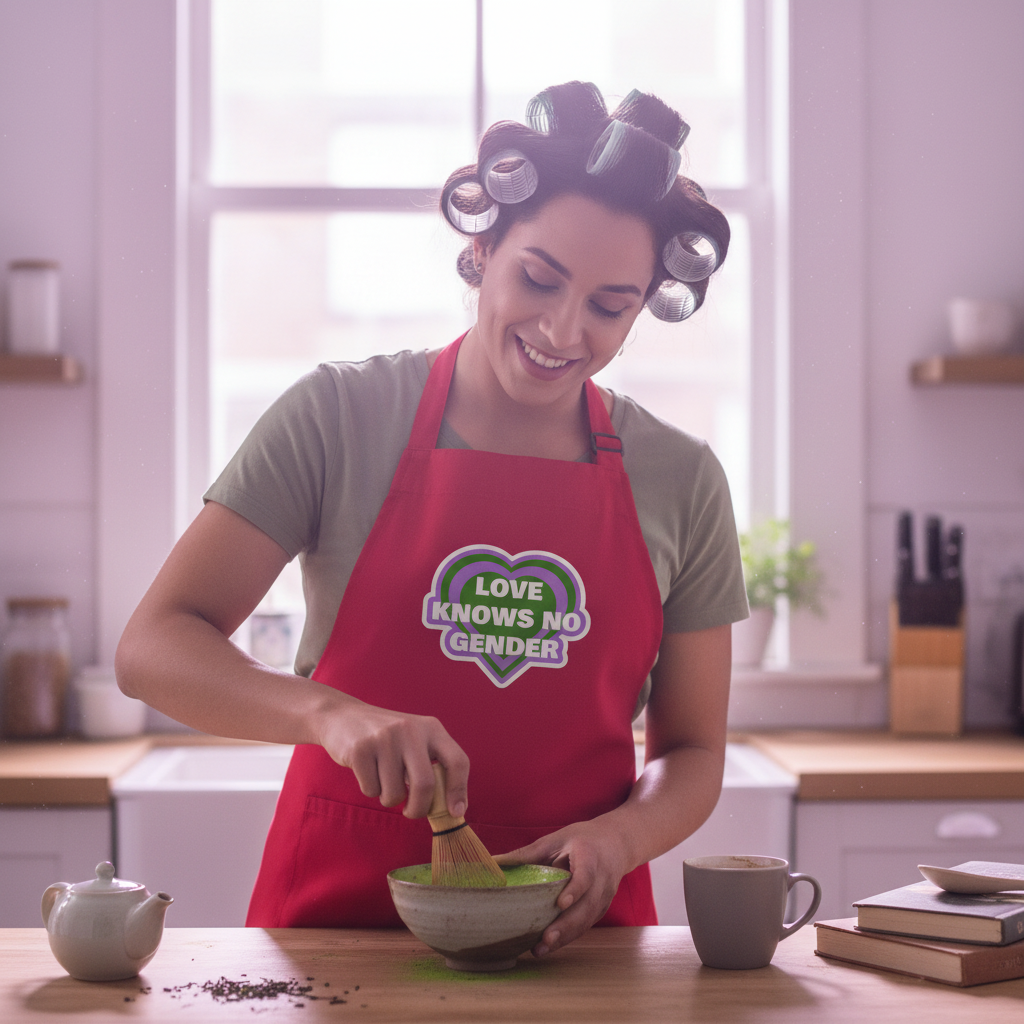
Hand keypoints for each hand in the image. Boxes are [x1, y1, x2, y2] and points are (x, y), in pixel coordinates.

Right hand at [315, 694, 469, 819]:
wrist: (343, 716)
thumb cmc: (387, 739)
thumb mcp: (415, 741)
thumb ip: (432, 767)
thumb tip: (452, 809)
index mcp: (432, 728)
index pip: (457, 761)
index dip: (459, 790)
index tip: (455, 812)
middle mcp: (411, 730)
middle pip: (426, 784)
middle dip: (419, 809)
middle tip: (412, 812)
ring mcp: (385, 738)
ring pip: (395, 793)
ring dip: (389, 798)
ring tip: (383, 780)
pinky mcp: (360, 749)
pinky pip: (372, 790)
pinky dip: (371, 790)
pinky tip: (367, 770)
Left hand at [493, 817, 630, 956]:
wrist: (616, 843)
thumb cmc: (581, 839)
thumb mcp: (555, 839)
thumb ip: (528, 853)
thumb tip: (494, 862)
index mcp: (590, 856)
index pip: (586, 875)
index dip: (575, 890)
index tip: (561, 903)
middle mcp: (602, 879)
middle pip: (586, 905)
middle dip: (566, 925)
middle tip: (545, 939)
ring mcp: (605, 896)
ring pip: (587, 920)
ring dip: (566, 937)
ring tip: (541, 949)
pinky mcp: (601, 908)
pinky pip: (586, 925)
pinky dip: (569, 936)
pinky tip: (550, 945)